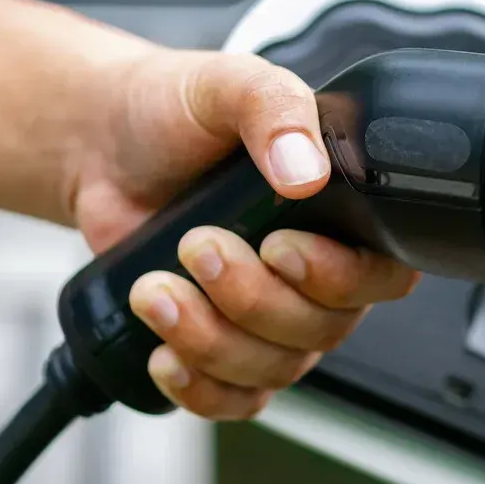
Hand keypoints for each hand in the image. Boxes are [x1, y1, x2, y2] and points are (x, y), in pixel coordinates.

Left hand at [66, 46, 419, 418]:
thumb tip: (305, 170)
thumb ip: (275, 109)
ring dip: (210, 339)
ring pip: (272, 369)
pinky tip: (163, 353)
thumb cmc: (176, 112)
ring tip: (155, 289)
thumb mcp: (230, 84)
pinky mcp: (220, 348)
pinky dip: (200, 389)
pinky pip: (234, 400)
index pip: (381, 276)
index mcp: (342, 214)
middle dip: (250, 298)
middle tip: (196, 246)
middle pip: (320, 330)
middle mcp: (316, 276)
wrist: (103, 144)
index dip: (338, 278)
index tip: (280, 248)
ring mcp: (269, 320)